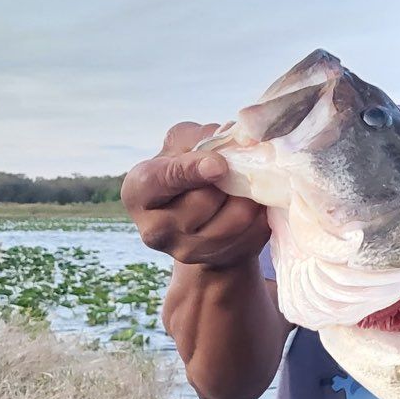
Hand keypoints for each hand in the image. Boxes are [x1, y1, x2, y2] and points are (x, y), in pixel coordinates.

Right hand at [120, 121, 270, 268]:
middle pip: (205, 200)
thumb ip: (199, 138)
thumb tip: (233, 141)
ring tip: (246, 184)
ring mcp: (188, 252)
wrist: (203, 215)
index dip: (191, 170)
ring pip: (236, 218)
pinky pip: (255, 232)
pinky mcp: (222, 260)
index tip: (219, 164)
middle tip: (234, 167)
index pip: (162, 181)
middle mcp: (156, 230)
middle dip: (227, 178)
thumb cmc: (188, 169)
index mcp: (138, 193)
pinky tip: (254, 203)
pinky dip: (261, 212)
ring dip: (249, 195)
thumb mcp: (183, 144)